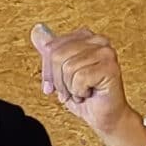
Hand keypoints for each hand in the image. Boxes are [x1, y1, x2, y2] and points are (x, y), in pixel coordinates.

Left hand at [32, 25, 145, 145]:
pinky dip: (79, 92)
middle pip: (57, 55)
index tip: (53, 86)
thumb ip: (50, 52)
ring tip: (81, 92)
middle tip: (69, 91)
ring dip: (70, 88)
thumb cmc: (85, 96)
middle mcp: (97, 40)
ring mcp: (106, 52)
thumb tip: (36, 30)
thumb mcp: (60, 74)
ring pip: (68, 68)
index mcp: (85, 37)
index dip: (48, 71)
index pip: (51, 47)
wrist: (105, 116)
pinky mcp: (110, 66)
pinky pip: (79, 78)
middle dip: (58, 81)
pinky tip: (89, 93)